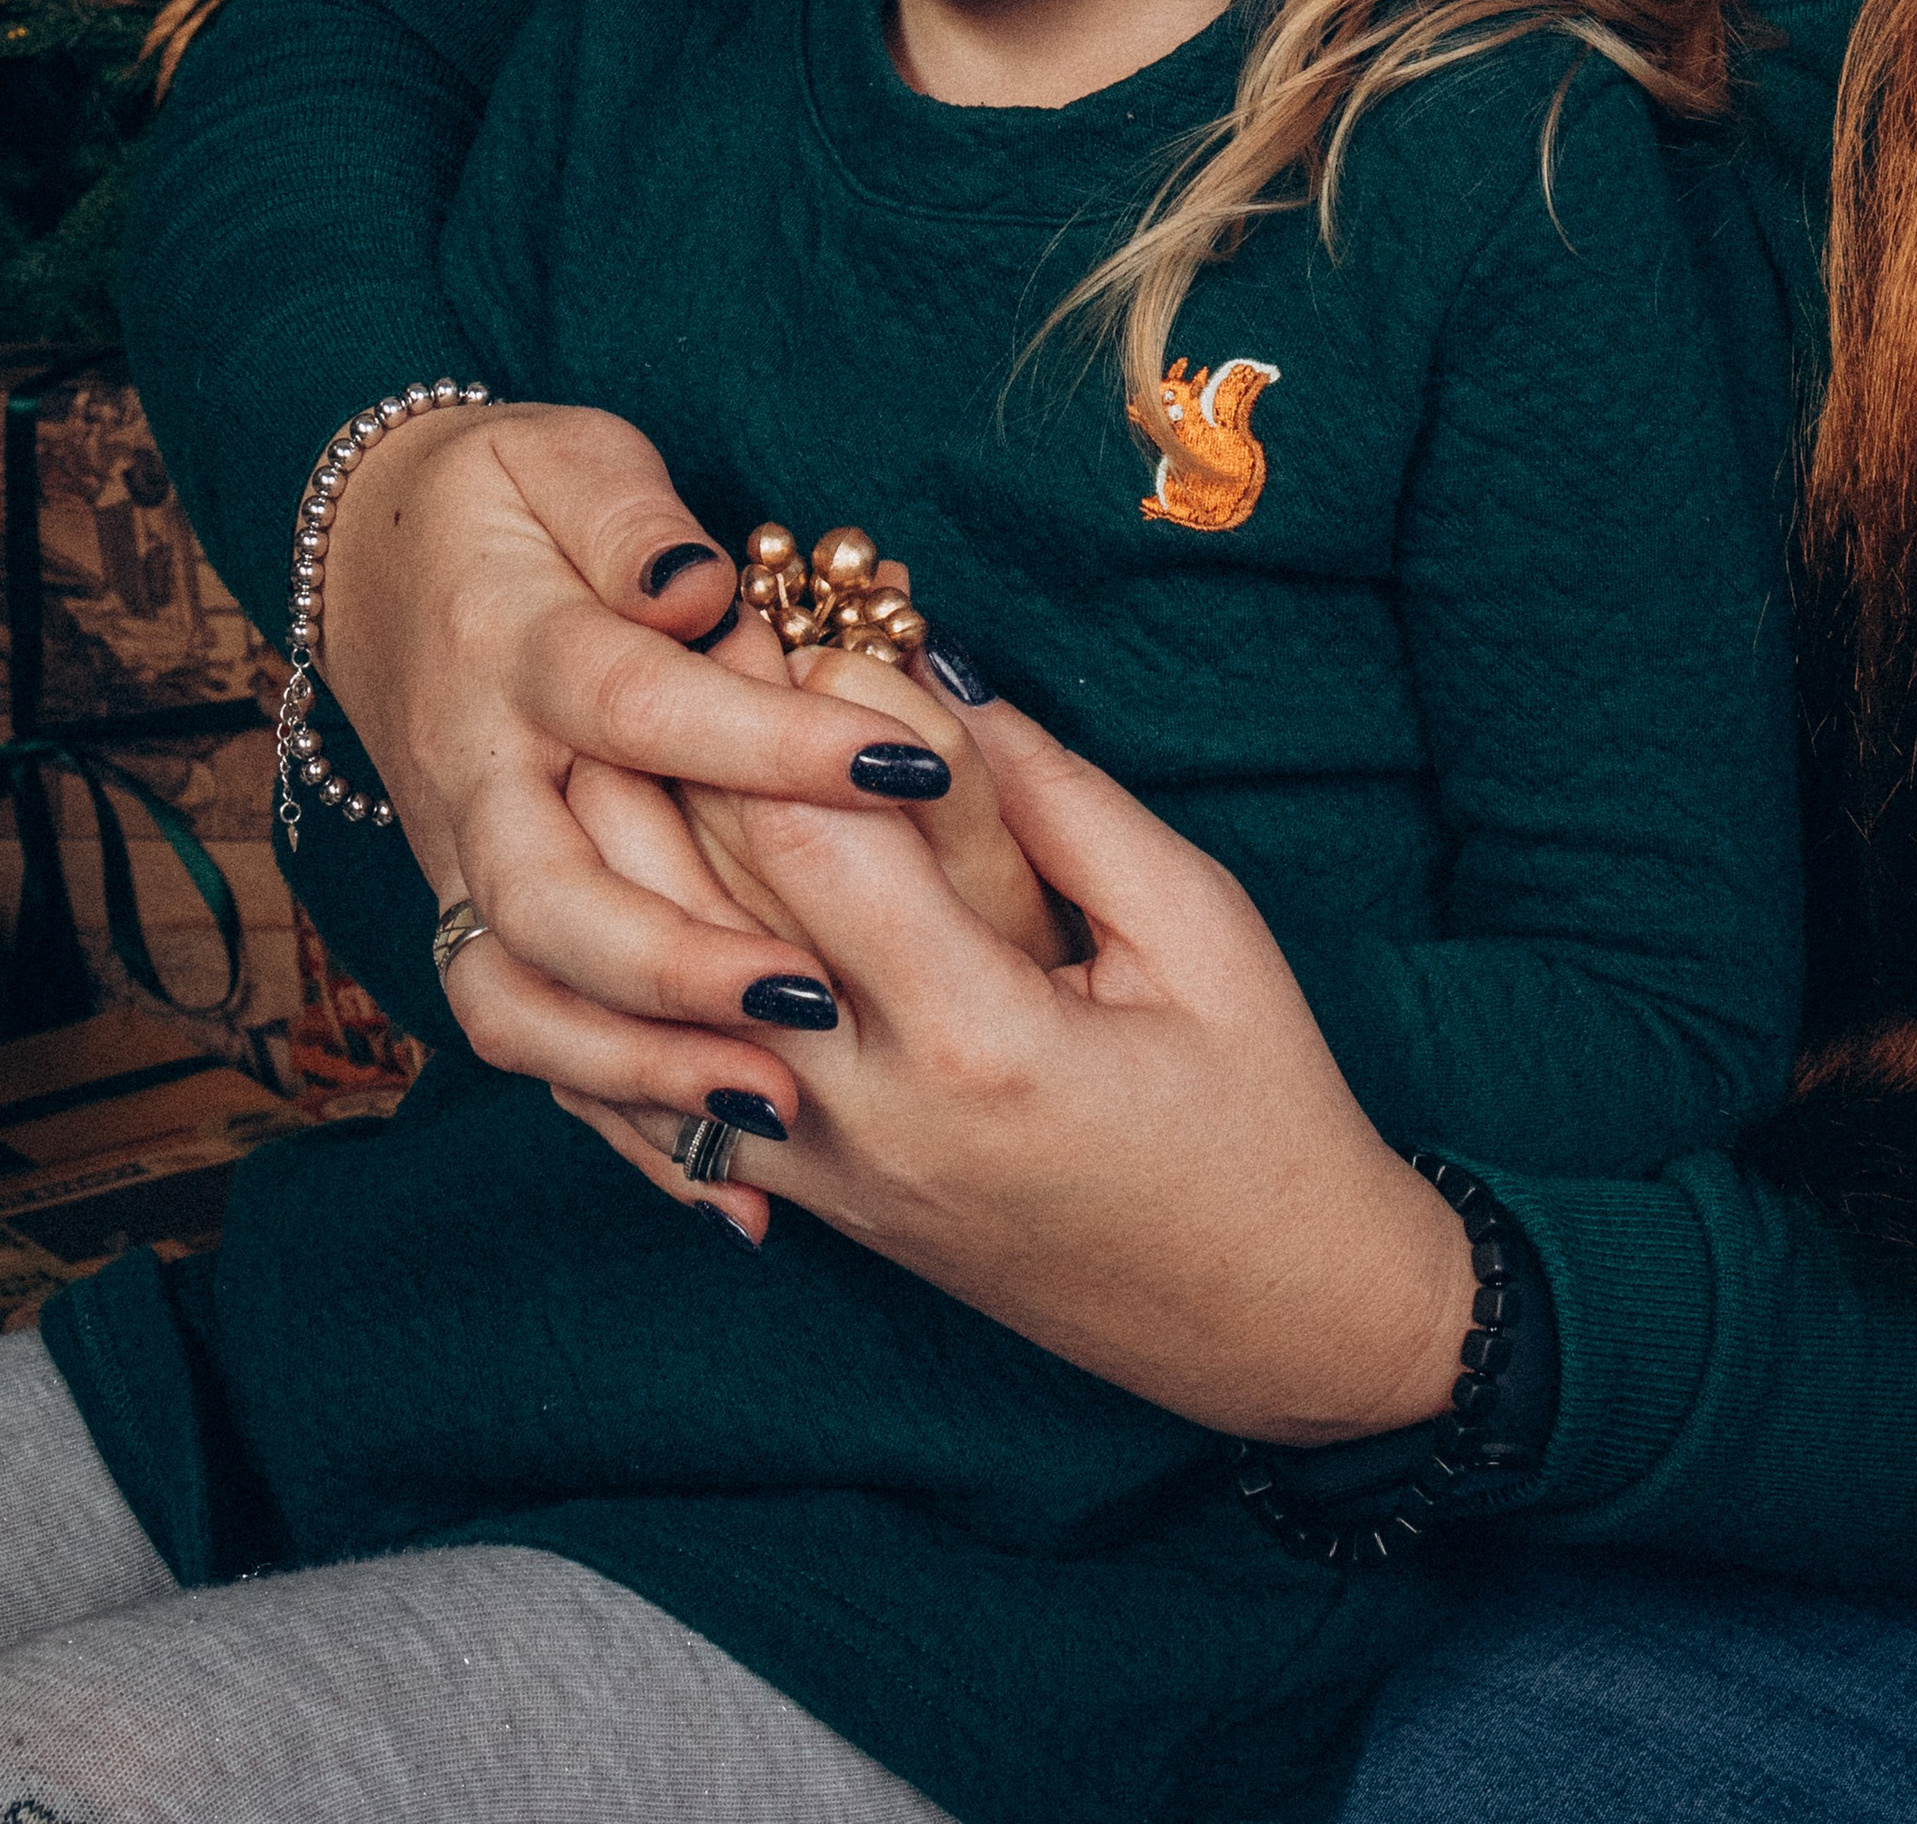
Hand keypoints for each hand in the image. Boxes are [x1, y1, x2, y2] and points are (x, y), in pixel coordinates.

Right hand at [314, 398, 1004, 1122]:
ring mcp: (468, 874)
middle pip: (550, 895)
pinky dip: (623, 1133)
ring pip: (522, 1001)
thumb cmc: (513, 502)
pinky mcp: (482, 932)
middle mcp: (482, 781)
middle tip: (822, 996)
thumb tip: (695, 581)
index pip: (640, 704)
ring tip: (780, 1109)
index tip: (912, 768)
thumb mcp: (568, 461)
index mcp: (517, 653)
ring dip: (644, 1070)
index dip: (775, 743)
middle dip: (681, 961)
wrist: (377, 561)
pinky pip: (534, 1054)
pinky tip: (739, 1195)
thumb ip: (629, 519)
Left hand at [557, 690, 1476, 1443]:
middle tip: (675, 646)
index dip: (771, 711)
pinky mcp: (819, 1210)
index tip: (772, 613)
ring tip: (634, 743)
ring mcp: (830, 1178)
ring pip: (657, 1001)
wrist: (1275, 1321)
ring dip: (633, 865)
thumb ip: (1062, 798)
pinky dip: (633, 992)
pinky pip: (670, 1095)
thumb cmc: (1264, 1112)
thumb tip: (938, 675)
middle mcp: (871, 1115)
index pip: (804, 837)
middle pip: (697, 906)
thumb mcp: (1199, 925)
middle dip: (675, 759)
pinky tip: (622, 899)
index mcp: (977, 1034)